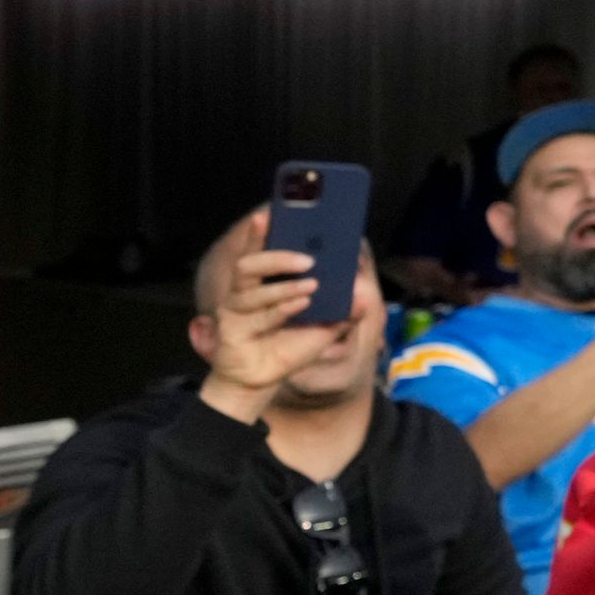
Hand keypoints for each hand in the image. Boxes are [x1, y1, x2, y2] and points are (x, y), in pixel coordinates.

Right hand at [201, 211, 350, 407]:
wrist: (262, 383)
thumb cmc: (288, 350)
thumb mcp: (323, 330)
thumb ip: (342, 312)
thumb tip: (363, 294)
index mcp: (264, 284)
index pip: (261, 252)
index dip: (261, 232)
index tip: (272, 211)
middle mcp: (245, 291)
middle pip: (249, 263)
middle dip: (278, 256)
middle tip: (308, 259)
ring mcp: (235, 309)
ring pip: (251, 286)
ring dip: (284, 285)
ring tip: (312, 285)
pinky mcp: (231, 327)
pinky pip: (255, 313)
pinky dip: (279, 307)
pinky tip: (300, 304)